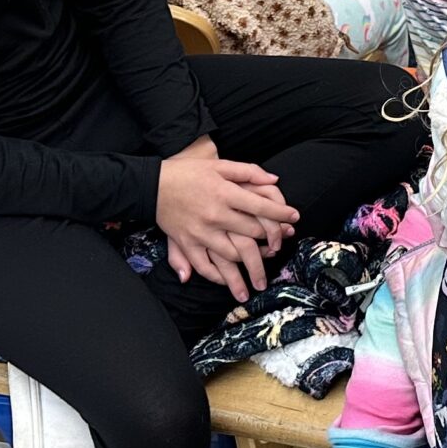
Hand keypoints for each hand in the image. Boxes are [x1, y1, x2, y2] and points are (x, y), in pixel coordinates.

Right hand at [156, 139, 299, 298]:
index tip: (295, 218)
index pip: (261, 206)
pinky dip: (217, 276)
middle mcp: (216, 215)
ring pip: (232, 255)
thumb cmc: (188, 172)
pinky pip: (204, 265)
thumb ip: (248, 172)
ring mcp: (200, 232)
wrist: (151, 184)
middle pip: (251, 235)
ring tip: (258, 282)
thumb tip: (275, 179)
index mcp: (225, 194)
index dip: (281, 213)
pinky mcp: (186, 243)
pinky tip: (227, 282)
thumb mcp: (219, 165)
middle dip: (271, 244)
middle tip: (280, 250)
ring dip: (247, 269)